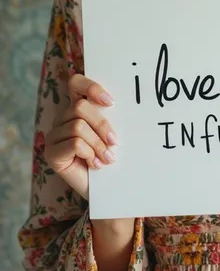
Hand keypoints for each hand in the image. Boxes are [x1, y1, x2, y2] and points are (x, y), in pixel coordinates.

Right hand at [44, 74, 118, 200]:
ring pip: (78, 127)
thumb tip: (115, 101)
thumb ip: (109, 115)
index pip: (76, 83)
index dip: (91, 87)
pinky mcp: (52, 154)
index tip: (111, 102)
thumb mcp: (111, 131)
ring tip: (108, 157)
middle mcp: (62, 119)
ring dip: (98, 143)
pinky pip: (74, 144)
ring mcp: (54, 136)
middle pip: (79, 107)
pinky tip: (96, 164)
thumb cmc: (111, 156)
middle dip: (102, 125)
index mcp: (77, 108)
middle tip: (115, 142)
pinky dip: (90, 153)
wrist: (108, 188)